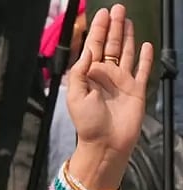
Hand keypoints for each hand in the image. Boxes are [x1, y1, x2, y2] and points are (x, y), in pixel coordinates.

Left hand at [65, 4, 153, 189]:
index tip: (100, 13)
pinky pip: (143, 70)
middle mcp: (106, 75)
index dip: (97, 30)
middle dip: (113, 27)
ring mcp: (122, 81)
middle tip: (117, 8)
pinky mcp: (137, 89)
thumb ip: (79, 72)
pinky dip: (146, 57)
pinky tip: (146, 44)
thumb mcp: (75, 96)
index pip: (93, 47)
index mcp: (90, 76)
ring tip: (127, 19)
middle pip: (111, 45)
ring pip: (127, 53)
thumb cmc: (87, 122)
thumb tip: (88, 50)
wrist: (106, 143)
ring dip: (127, 36)